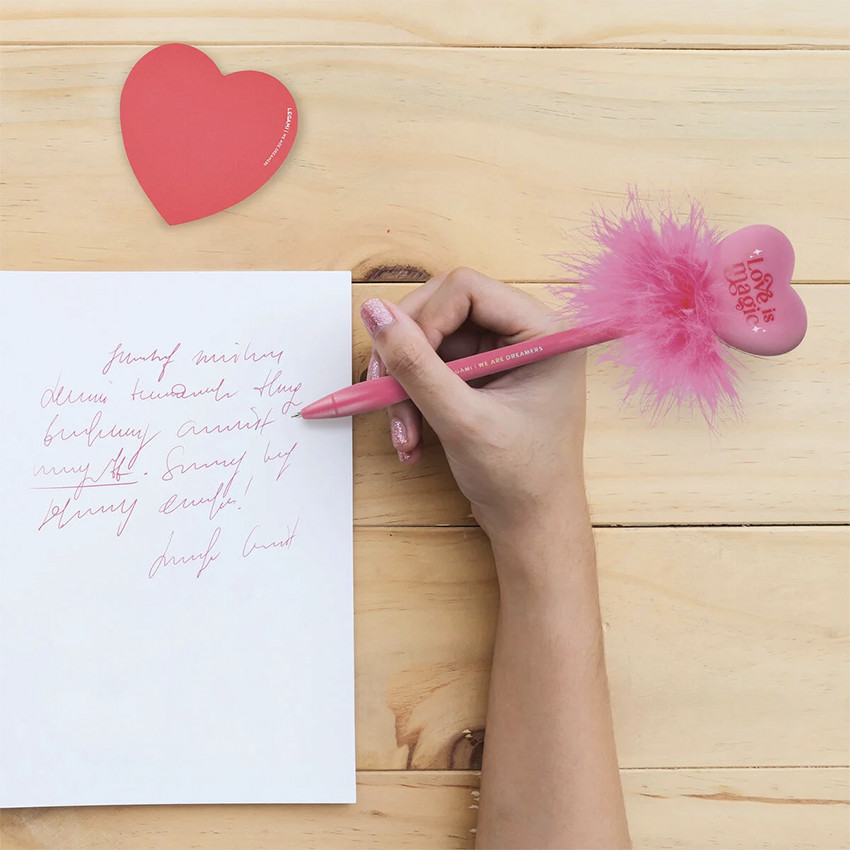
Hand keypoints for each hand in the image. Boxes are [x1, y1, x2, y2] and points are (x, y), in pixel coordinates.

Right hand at [361, 268, 587, 540]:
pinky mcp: (480, 379)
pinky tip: (410, 440)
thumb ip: (416, 365)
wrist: (533, 527)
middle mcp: (521, 335)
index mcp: (541, 331)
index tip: (404, 364)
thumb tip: (373, 312)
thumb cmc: (520, 479)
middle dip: (407, 356)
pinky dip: (412, 401)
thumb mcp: (463, 420)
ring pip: (428, 344)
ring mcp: (498, 356)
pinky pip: (430, 370)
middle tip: (382, 393)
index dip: (425, 319)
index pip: (466, 289)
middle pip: (441, 310)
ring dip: (404, 388)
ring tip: (402, 435)